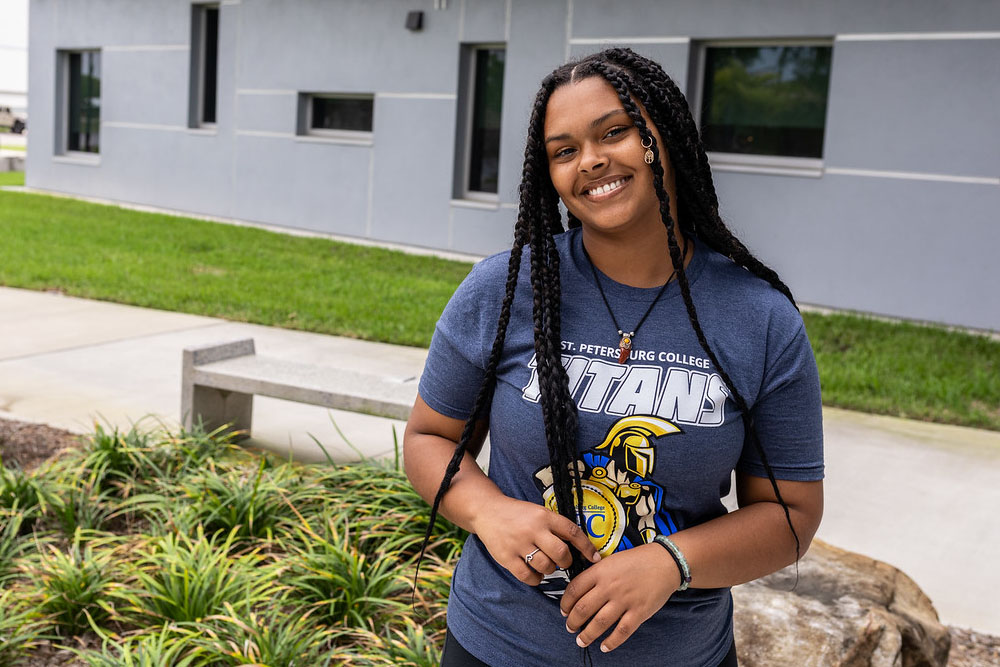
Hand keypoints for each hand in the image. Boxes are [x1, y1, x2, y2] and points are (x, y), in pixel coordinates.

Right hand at [471, 495, 601, 585]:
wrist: (487, 510)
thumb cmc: (518, 514)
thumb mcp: (538, 512)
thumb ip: (555, 526)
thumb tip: (578, 547)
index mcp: (544, 516)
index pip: (572, 532)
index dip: (586, 547)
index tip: (595, 558)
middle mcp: (533, 529)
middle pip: (561, 553)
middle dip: (566, 562)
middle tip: (562, 562)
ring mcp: (519, 544)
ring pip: (546, 566)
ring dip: (550, 570)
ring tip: (544, 564)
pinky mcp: (507, 557)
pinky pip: (528, 576)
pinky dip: (535, 579)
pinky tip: (534, 573)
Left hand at [561, 543, 679, 652]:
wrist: (665, 562)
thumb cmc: (638, 560)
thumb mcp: (612, 560)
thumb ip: (596, 573)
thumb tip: (580, 589)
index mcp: (600, 571)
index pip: (574, 590)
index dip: (565, 603)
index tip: (564, 610)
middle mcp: (609, 587)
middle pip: (583, 609)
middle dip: (573, 622)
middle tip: (570, 627)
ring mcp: (624, 600)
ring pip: (599, 623)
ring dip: (587, 635)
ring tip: (581, 640)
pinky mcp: (639, 612)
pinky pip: (621, 631)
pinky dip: (611, 642)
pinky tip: (604, 646)